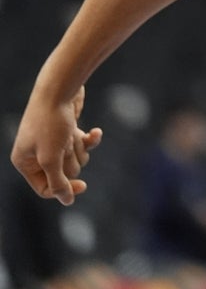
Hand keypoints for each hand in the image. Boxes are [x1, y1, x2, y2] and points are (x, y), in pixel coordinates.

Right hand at [10, 84, 102, 205]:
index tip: (82, 185)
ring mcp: (53, 140)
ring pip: (75, 159)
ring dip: (78, 148)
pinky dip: (91, 138)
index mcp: (25, 161)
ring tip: (71, 132)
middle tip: (64, 143)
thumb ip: (58, 182)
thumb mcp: (51, 158)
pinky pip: (84, 143)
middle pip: (63, 173)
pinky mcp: (68, 129)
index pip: (44, 188)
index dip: (63, 189)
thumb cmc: (51, 122)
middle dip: (70, 160)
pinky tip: (96, 133)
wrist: (60, 87)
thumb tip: (67, 200)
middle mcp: (37, 152)